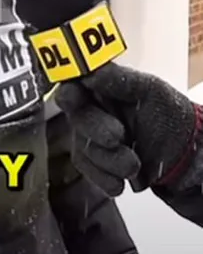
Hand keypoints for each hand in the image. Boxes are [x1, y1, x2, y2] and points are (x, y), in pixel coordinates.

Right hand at [55, 63, 198, 194]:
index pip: (74, 86)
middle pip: (77, 119)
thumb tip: (90, 72)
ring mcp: (91, 138)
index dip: (69, 92)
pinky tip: (123, 180)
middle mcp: (92, 111)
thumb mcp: (150, 91)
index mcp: (101, 88)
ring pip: (84, 149)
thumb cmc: (169, 116)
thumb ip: (119, 80)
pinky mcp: (95, 163)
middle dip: (96, 130)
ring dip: (110, 160)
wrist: (183, 154)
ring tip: (135, 163)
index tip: (73, 98)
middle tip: (119, 136)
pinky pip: (89, 171)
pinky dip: (106, 178)